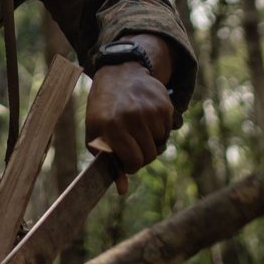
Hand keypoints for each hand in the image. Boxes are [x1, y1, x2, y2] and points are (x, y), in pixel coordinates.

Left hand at [85, 58, 174, 195]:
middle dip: (142, 156)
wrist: (119, 74)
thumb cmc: (103, 110)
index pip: (133, 161)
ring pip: (159, 143)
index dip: (131, 166)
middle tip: (133, 146)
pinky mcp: (163, 104)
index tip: (127, 160)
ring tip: (138, 128)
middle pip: (148, 155)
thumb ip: (107, 163)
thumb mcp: (96, 135)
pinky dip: (159, 129)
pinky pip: (167, 130)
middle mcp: (132, 117)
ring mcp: (150, 109)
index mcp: (112, 126)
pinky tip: (146, 118)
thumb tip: (122, 190)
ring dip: (151, 141)